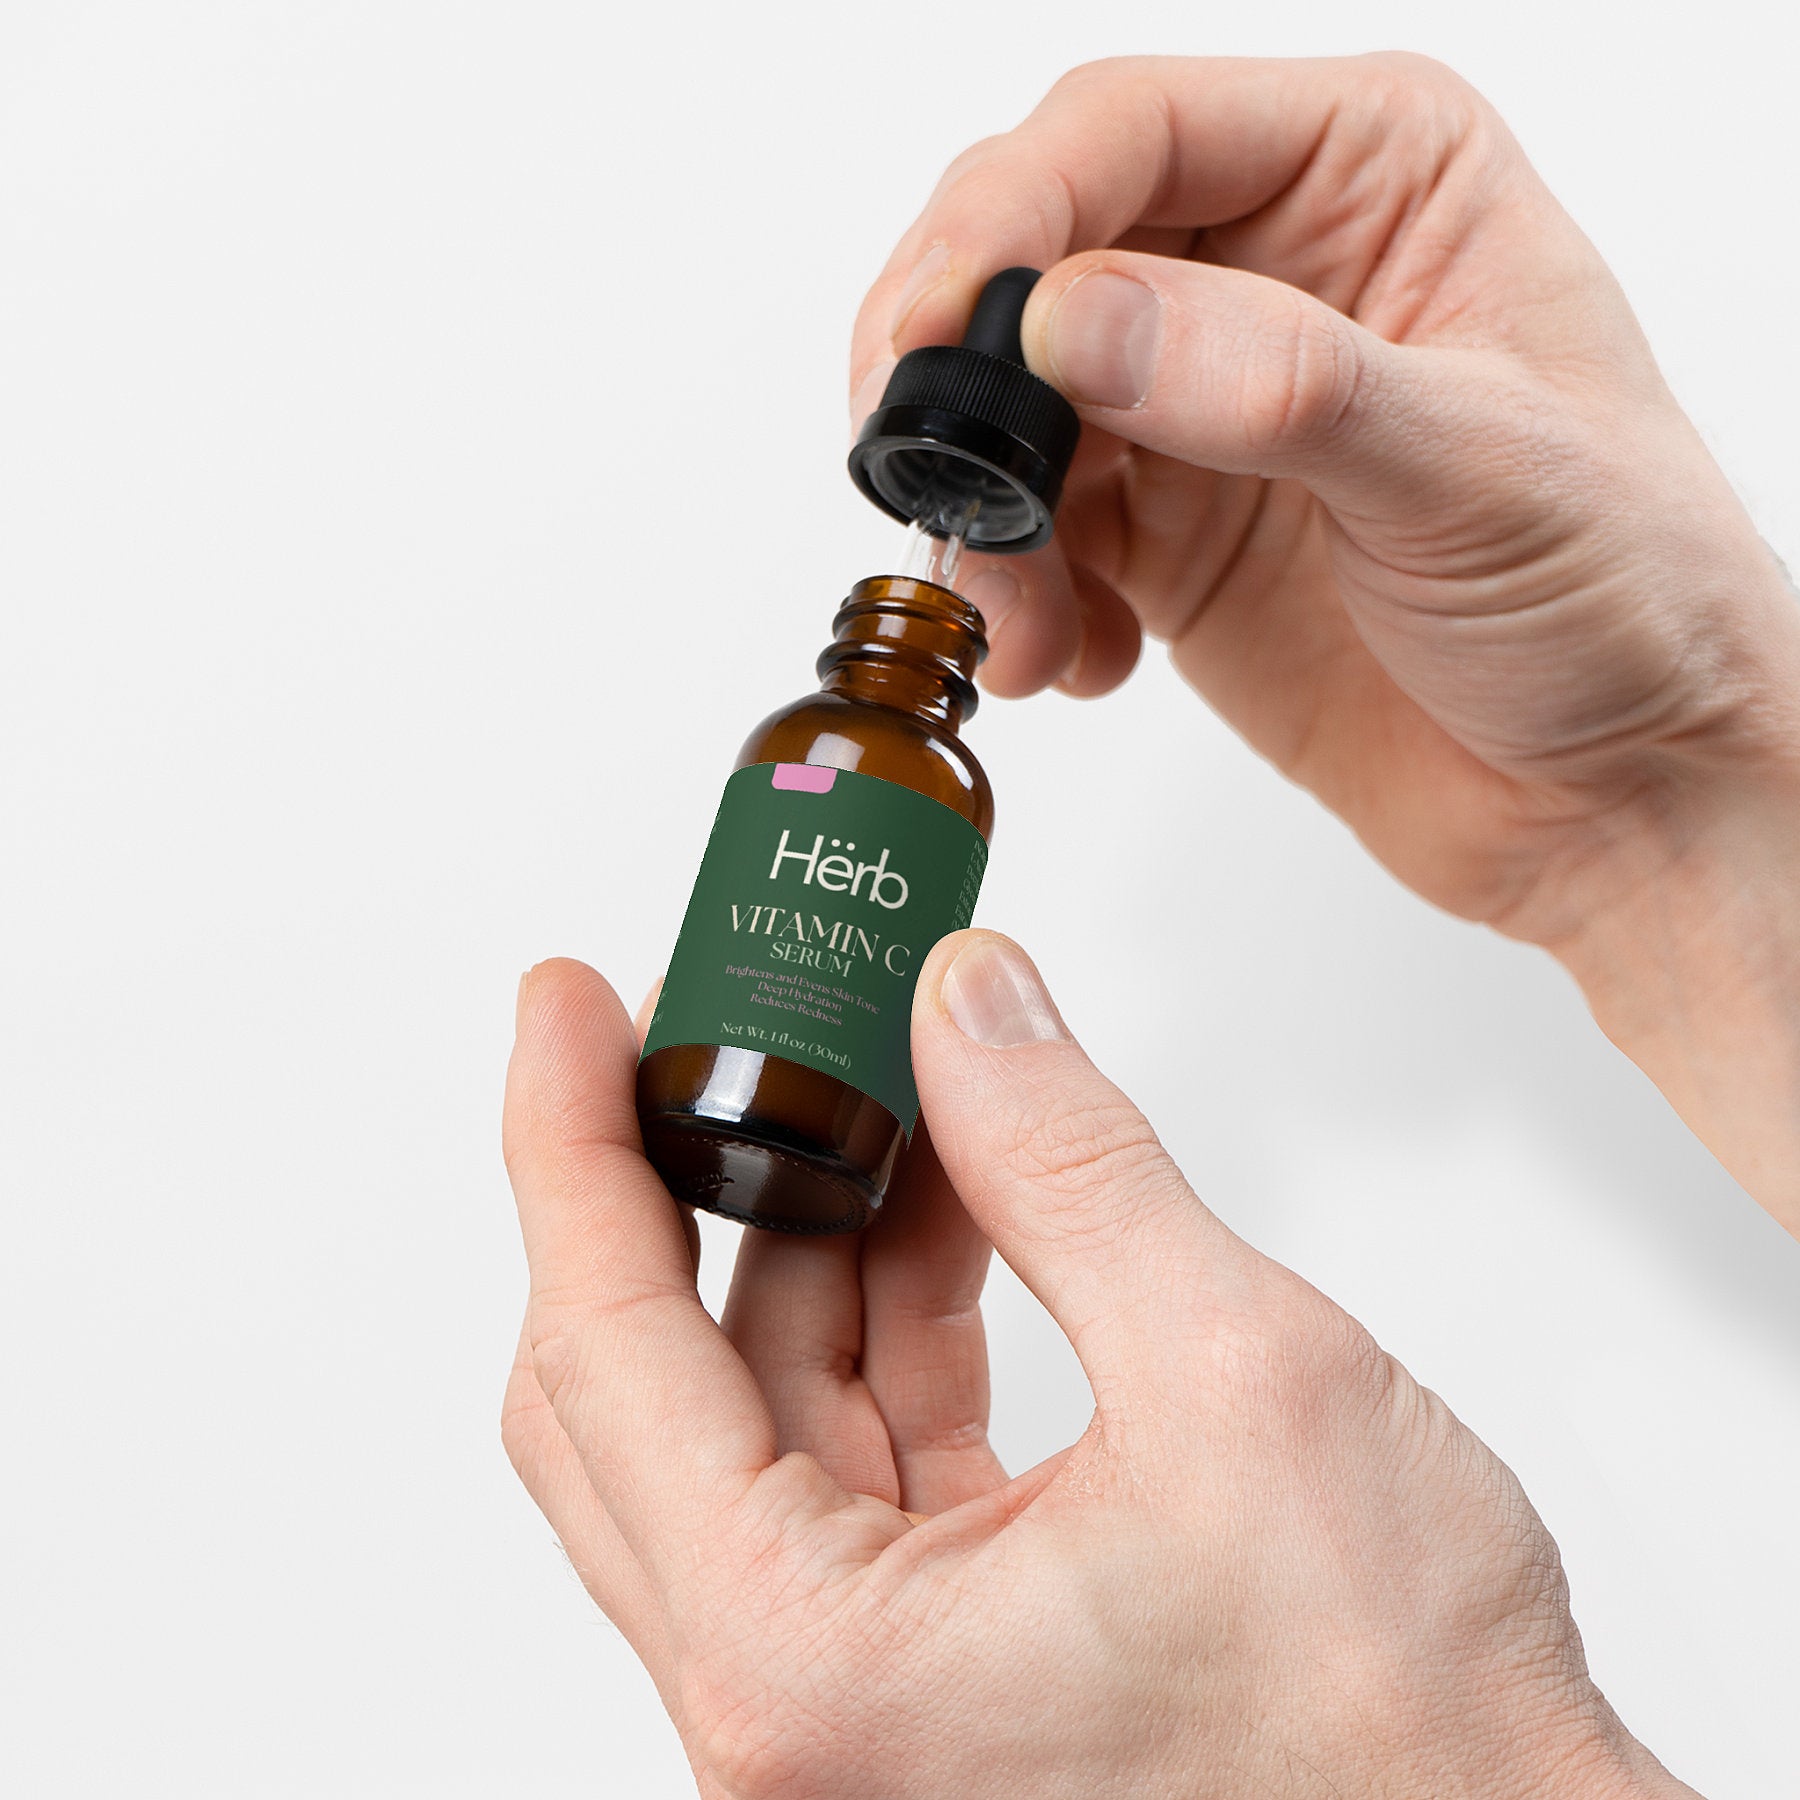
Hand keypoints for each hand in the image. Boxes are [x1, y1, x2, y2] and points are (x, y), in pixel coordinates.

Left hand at [503, 940, 1695, 1799]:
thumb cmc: (1405, 1735)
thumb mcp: (1237, 1377)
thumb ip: (1072, 1164)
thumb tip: (966, 1008)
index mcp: (806, 1668)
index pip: (604, 1351)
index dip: (567, 1144)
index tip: (565, 1004)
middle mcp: (793, 1706)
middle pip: (635, 1390)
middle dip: (670, 1182)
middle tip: (697, 1027)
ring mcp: (854, 1692)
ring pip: (752, 1414)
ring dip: (814, 1234)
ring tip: (891, 1085)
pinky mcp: (930, 1662)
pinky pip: (854, 1453)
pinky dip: (889, 1316)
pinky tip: (949, 1203)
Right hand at [848, 54, 1799, 1227]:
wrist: (1613, 792)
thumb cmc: (1621, 601)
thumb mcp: (1472, 471)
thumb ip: (1269, 384)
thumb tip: (1072, 318)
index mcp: (1374, 177)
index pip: (1131, 132)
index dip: (1005, 217)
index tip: (932, 330)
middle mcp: (1273, 270)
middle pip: (1036, 255)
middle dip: (959, 372)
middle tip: (916, 474)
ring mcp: (1206, 407)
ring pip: (1012, 409)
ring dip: (984, 518)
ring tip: (1025, 624)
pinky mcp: (1167, 531)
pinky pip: (1034, 530)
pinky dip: (1020, 597)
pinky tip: (1077, 661)